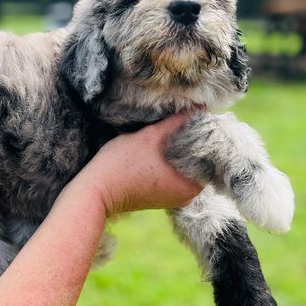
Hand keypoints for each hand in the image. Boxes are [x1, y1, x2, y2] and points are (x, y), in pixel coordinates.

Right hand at [76, 114, 201, 216]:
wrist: (96, 191)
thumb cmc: (121, 164)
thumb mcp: (150, 137)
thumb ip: (177, 122)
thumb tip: (201, 106)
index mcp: (191, 186)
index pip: (209, 155)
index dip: (204, 134)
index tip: (197, 119)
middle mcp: (188, 196)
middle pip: (199, 162)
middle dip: (192, 142)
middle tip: (184, 120)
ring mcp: (174, 199)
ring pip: (185, 167)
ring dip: (180, 150)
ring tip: (171, 131)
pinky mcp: (162, 197)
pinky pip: (174, 175)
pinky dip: (171, 161)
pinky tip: (161, 147)